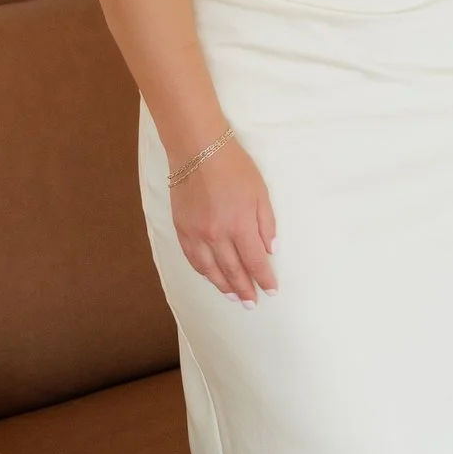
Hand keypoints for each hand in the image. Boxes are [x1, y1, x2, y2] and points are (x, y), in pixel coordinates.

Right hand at [170, 135, 278, 303]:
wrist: (198, 151)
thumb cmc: (235, 168)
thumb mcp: (261, 193)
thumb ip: (266, 225)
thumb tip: (271, 251)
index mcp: (239, 225)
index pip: (254, 262)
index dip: (264, 279)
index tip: (271, 291)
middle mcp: (216, 234)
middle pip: (232, 270)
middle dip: (244, 289)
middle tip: (252, 302)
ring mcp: (196, 234)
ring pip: (210, 269)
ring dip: (223, 286)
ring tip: (234, 297)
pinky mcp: (181, 229)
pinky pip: (193, 258)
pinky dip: (203, 272)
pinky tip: (211, 278)